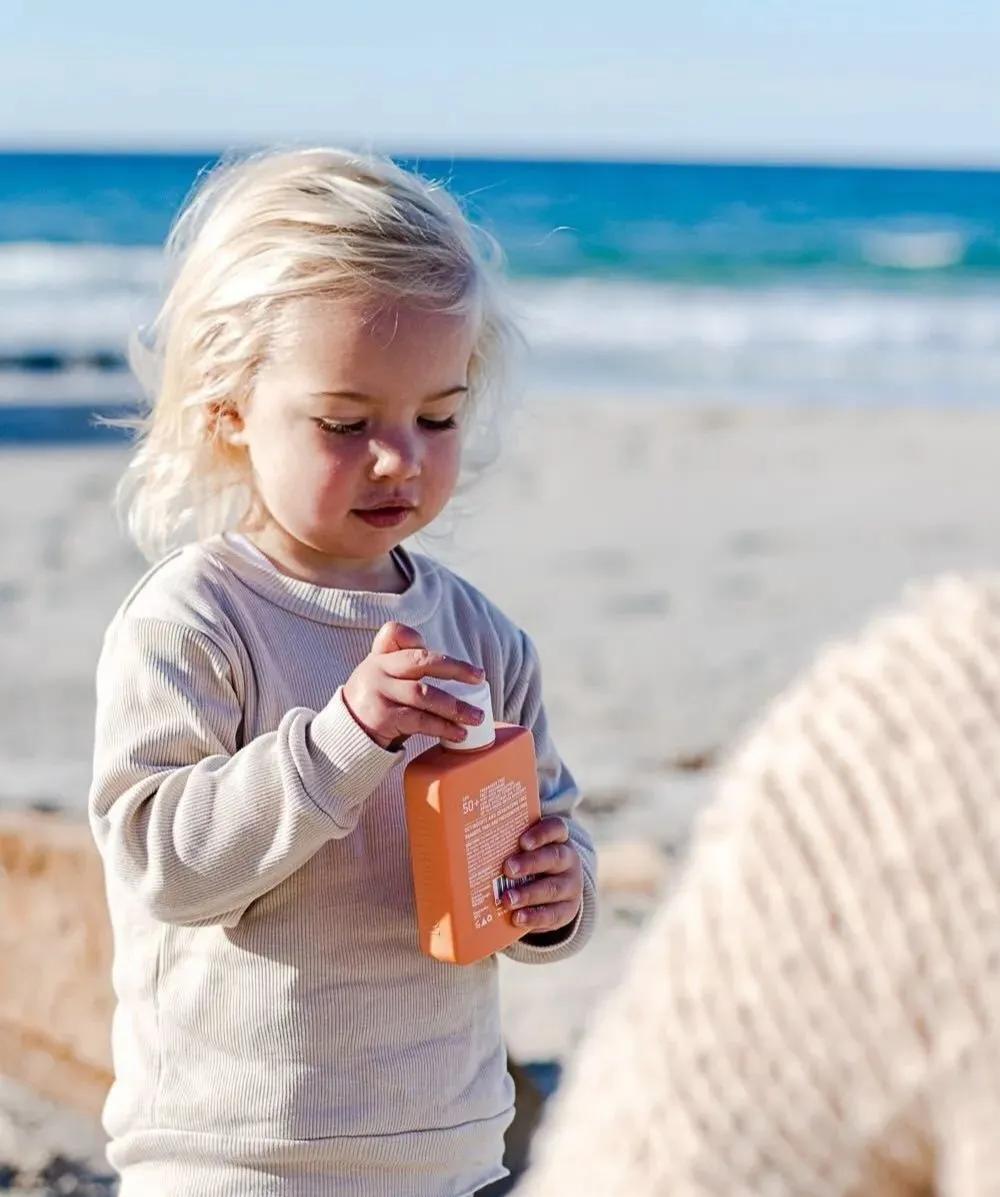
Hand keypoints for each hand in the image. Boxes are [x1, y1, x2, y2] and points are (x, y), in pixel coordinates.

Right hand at [342, 622, 485, 750]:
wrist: (346, 736)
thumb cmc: (376, 704)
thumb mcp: (383, 679)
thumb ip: (407, 668)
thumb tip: (460, 671)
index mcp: (380, 657)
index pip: (393, 633)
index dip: (413, 637)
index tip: (438, 651)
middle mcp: (377, 670)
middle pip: (420, 661)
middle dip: (455, 669)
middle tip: (479, 678)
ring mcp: (378, 692)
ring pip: (423, 694)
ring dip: (455, 706)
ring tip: (476, 717)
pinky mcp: (382, 717)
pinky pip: (419, 720)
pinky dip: (442, 727)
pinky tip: (458, 733)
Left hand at [502, 816, 582, 934]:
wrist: (557, 892)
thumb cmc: (531, 864)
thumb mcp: (527, 852)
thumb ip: (509, 847)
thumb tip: (469, 847)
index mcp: (558, 839)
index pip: (556, 828)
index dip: (541, 834)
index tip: (522, 842)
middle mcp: (568, 859)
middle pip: (554, 857)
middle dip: (530, 863)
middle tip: (507, 869)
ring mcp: (571, 885)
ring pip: (554, 888)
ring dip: (528, 894)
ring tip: (507, 899)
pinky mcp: (568, 910)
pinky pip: (554, 914)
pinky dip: (535, 917)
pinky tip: (517, 918)